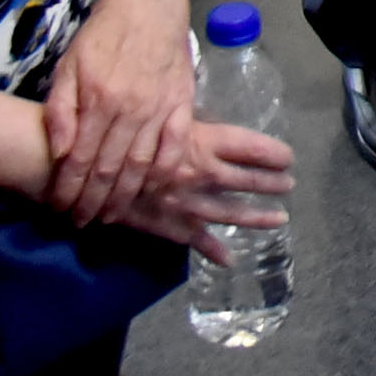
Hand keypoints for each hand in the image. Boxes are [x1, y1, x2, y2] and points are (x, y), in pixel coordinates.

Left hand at [34, 0, 192, 228]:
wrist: (147, 4)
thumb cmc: (102, 36)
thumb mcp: (68, 67)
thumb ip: (60, 110)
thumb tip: (59, 153)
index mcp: (98, 101)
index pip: (80, 159)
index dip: (69, 189)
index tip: (59, 208)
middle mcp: (129, 110)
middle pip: (110, 170)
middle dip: (94, 202)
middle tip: (82, 222)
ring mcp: (159, 109)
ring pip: (141, 165)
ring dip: (126, 196)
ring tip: (111, 215)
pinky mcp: (182, 104)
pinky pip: (176, 147)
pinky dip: (165, 173)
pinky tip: (153, 190)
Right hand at [90, 118, 295, 251]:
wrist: (86, 166)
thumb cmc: (124, 132)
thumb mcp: (164, 116)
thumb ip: (192, 123)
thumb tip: (214, 128)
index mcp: (201, 140)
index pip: (250, 147)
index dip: (272, 153)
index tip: (288, 157)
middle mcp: (200, 171)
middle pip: (246, 179)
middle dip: (270, 184)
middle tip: (289, 185)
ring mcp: (185, 201)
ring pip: (230, 212)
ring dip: (256, 216)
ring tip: (279, 219)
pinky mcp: (167, 224)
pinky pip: (196, 240)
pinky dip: (214, 251)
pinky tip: (230, 259)